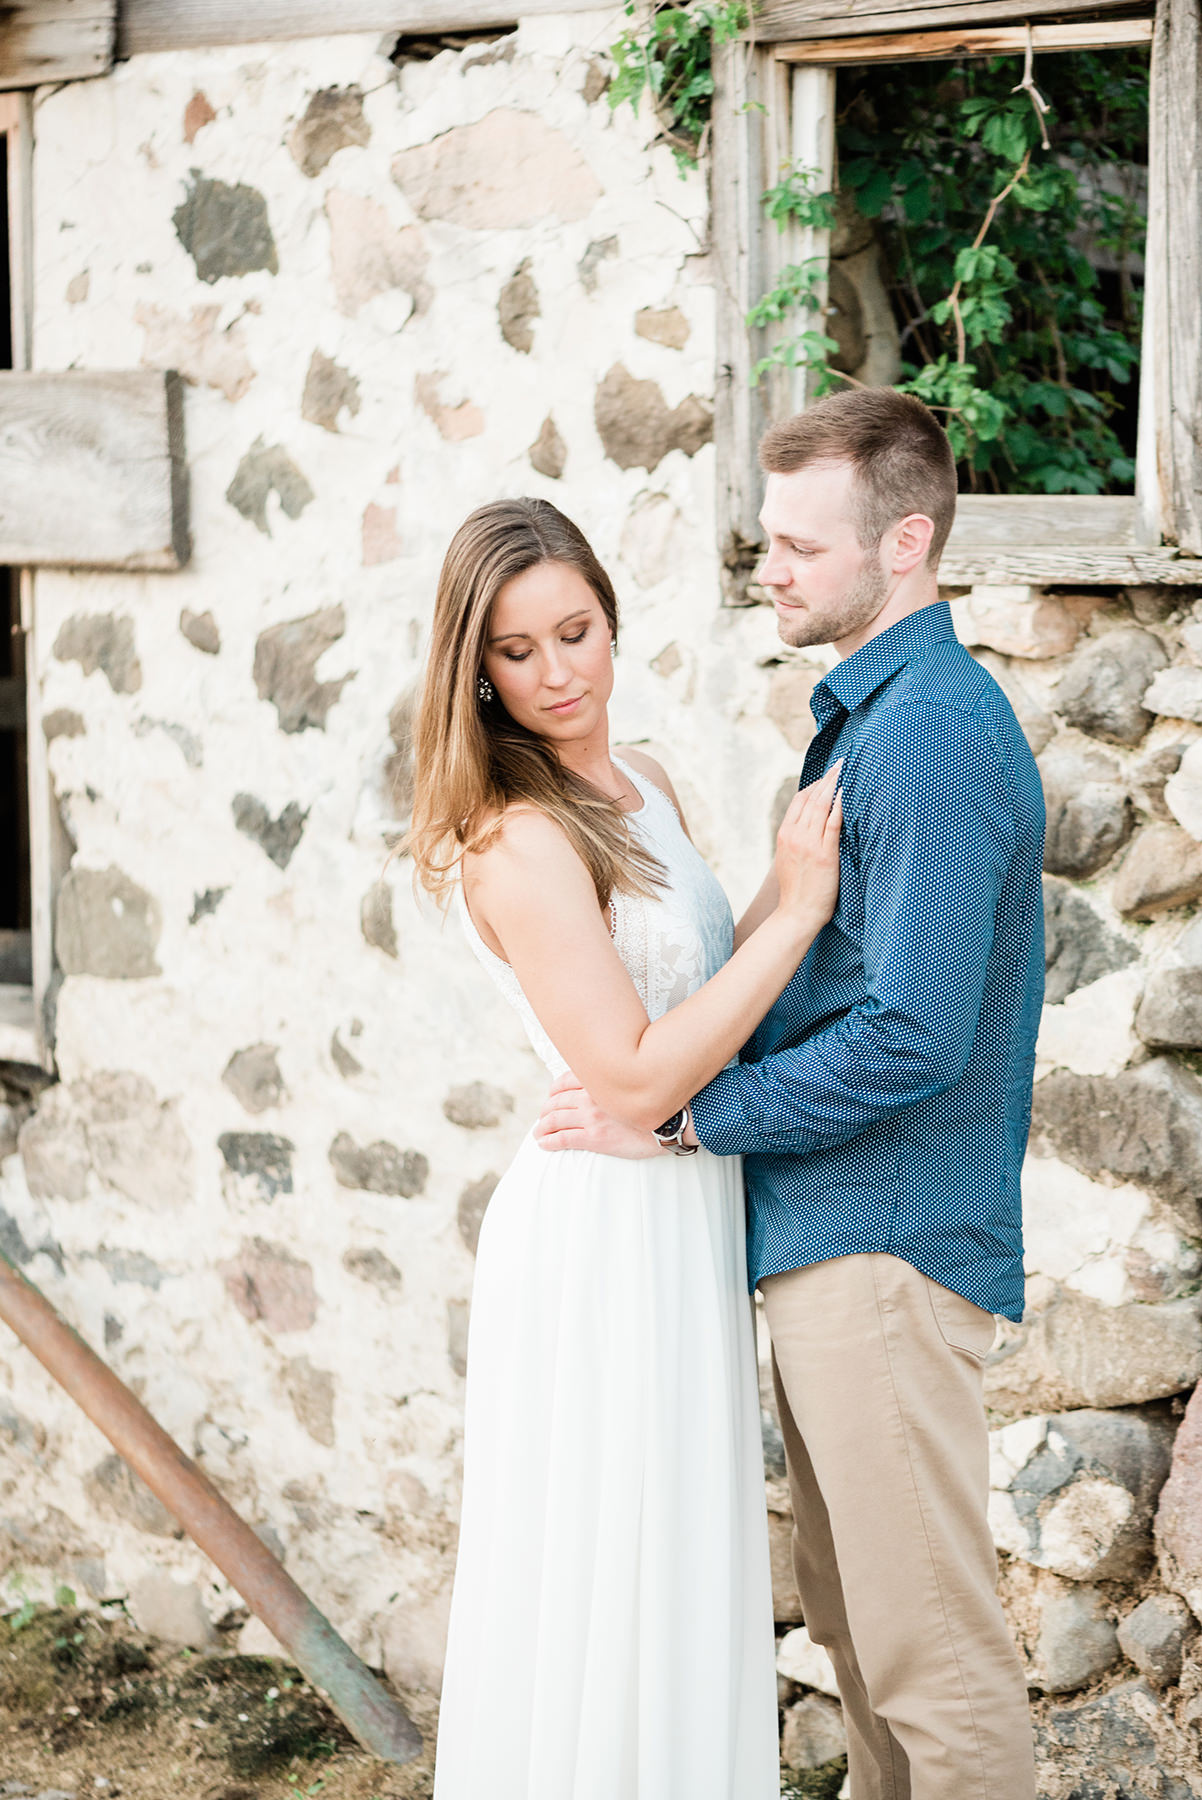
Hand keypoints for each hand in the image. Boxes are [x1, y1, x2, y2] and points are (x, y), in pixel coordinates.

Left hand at [534, 1073, 665, 1158]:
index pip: (564, 1082)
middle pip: (556, 1101)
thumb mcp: (629, 1084)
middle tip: (542, 1118)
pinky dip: (549, 1141)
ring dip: (542, 1126)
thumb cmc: (654, 1105)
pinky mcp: (595, 1137)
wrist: (670, 1123)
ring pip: (555, 1119)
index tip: (551, 1097)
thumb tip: (599, 1085)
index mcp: (599, 1081)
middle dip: (545, 1110)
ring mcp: (592, 1116)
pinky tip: (543, 1143)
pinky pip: (563, 1138)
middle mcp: (592, 1096)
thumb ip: (610, 1083)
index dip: (553, 1091)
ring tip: (538, 1132)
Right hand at [774, 761, 842, 935]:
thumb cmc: (797, 891)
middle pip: (811, 798)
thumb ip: (796, 841)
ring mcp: (808, 844)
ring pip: (821, 806)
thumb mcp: (788, 860)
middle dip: (826, 779)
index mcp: (784, 835)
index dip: (814, 785)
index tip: (827, 776)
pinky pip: (832, 823)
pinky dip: (839, 806)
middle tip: (840, 764)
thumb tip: (810, 828)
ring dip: (834, 785)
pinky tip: (846, 794)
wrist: (796, 914)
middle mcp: (794, 835)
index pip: (799, 801)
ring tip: (845, 771)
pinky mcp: (824, 854)